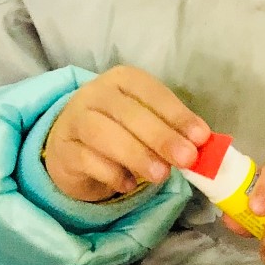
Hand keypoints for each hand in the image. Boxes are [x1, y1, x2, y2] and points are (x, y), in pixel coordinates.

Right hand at [41, 67, 206, 202]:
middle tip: (186, 159)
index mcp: (122, 80)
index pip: (151, 91)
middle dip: (161, 136)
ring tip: (161, 175)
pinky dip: (111, 173)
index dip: (176, 114)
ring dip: (136, 154)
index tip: (201, 137)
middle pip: (127, 112)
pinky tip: (128, 185)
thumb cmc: (120, 132)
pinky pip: (87, 159)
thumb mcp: (147, 125)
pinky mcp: (63, 150)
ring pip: (102, 133)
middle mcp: (95, 94)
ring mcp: (74, 120)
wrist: (73, 150)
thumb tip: (202, 148)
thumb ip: (172, 132)